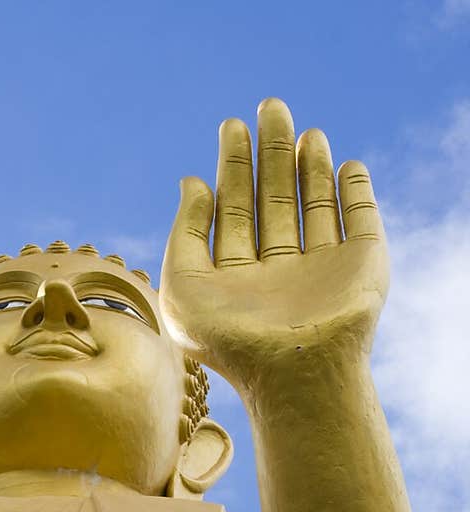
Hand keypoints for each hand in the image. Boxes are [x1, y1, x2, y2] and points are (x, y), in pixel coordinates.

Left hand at [160, 98, 388, 395]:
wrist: (295, 373)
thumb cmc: (231, 342)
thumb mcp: (182, 286)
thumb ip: (184, 233)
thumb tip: (191, 181)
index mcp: (235, 280)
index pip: (233, 212)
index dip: (231, 167)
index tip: (232, 125)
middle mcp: (277, 274)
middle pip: (274, 201)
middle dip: (271, 154)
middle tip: (270, 106)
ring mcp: (320, 270)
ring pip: (315, 206)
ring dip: (311, 166)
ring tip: (304, 130)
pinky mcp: (361, 267)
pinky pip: (361, 222)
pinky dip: (356, 192)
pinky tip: (347, 165)